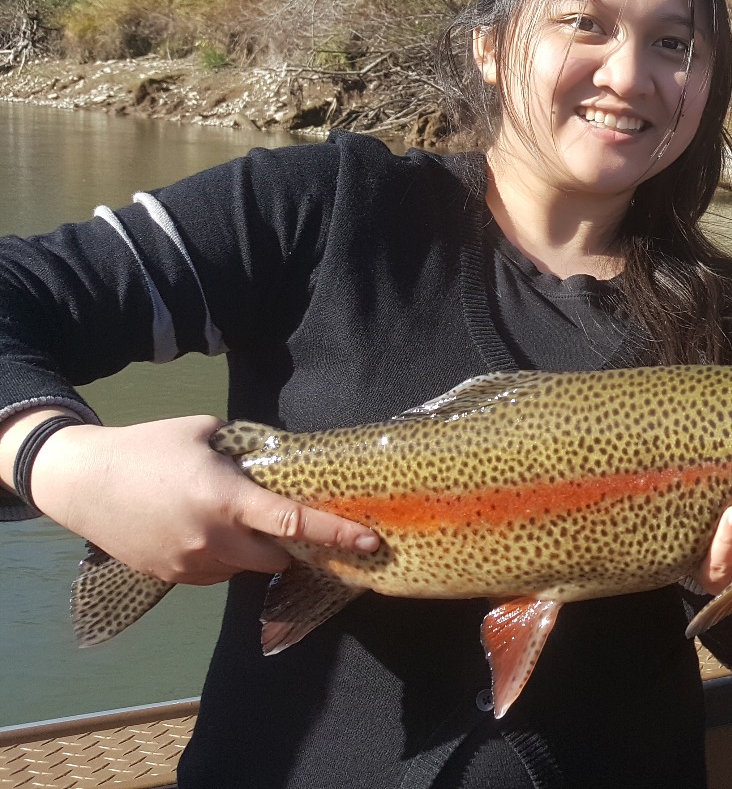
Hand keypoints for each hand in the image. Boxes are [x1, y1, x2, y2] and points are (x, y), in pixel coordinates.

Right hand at [27, 415, 381, 584]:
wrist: (81, 481)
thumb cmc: (147, 447)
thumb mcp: (205, 433)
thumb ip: (248, 451)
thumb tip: (283, 461)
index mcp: (226, 500)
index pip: (293, 522)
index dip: (337, 534)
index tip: (371, 541)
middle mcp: (212, 540)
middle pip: (278, 558)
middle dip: (292, 545)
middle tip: (290, 523)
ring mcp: (190, 565)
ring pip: (245, 568)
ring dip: (254, 551)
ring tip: (232, 518)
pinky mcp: (171, 578)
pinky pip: (216, 574)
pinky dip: (224, 558)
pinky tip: (204, 530)